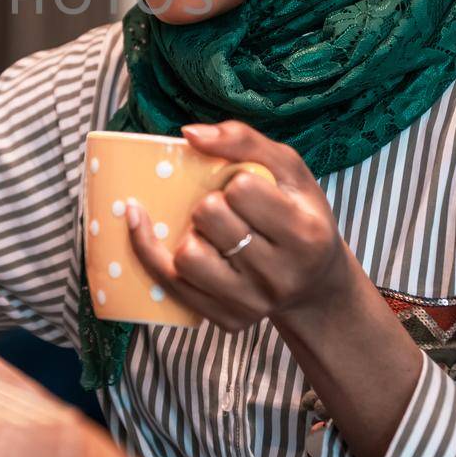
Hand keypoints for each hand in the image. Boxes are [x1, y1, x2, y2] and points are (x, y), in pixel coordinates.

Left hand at [126, 120, 352, 331]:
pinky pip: (170, 283)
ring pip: (187, 255)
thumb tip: (189, 135)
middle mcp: (281, 275)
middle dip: (209, 204)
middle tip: (227, 211)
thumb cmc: (298, 214)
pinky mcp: (228, 321)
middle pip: (209, 217)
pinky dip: (150, 250)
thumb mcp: (287, 169)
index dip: (235, 182)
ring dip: (190, 234)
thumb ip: (242, 140)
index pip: (242, 189)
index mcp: (305, 233)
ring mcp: (253, 304)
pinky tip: (140, 226)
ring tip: (208, 232)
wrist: (314, 284)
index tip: (245, 189)